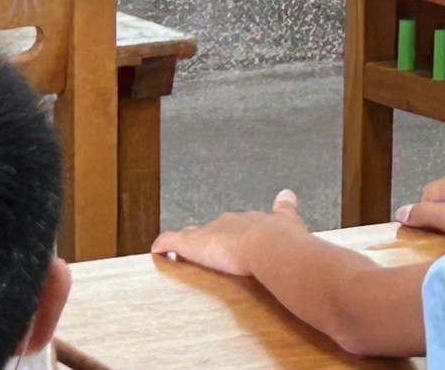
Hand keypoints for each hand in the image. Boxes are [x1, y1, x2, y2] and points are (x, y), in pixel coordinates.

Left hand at [152, 191, 309, 274]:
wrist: (270, 246)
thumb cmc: (282, 238)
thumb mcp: (289, 221)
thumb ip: (286, 208)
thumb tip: (286, 192)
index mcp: (249, 220)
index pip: (235, 225)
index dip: (230, 233)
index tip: (228, 239)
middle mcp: (228, 222)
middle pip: (212, 228)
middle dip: (208, 236)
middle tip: (204, 246)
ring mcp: (209, 233)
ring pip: (191, 235)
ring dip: (186, 242)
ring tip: (179, 252)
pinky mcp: (192, 244)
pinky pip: (171, 241)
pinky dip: (163, 244)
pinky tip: (156, 250)